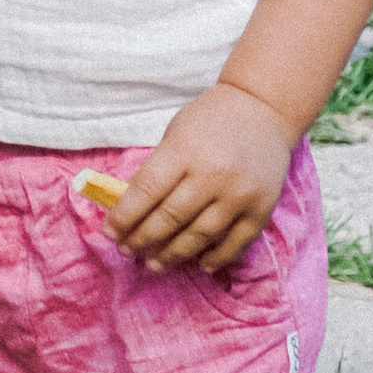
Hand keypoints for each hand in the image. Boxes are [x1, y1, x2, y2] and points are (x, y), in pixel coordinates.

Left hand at [102, 84, 294, 276]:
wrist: (263, 109)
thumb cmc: (210, 119)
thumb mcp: (176, 133)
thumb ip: (158, 169)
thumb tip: (131, 209)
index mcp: (185, 150)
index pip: (147, 191)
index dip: (125, 216)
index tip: (109, 232)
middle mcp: (213, 175)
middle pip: (170, 218)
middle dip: (143, 239)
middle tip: (127, 250)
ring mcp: (240, 195)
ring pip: (200, 236)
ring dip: (173, 255)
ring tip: (154, 264)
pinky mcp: (261, 209)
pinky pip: (236, 243)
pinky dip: (217, 257)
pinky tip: (200, 264)